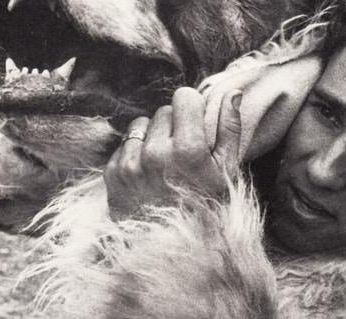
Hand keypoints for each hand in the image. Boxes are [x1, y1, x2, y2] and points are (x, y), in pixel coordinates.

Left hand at [104, 87, 241, 218]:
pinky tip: (149, 173)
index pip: (184, 96)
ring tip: (164, 162)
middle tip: (183, 152)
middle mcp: (155, 153)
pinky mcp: (112, 174)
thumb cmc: (207, 209)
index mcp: (187, 149)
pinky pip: (125, 143)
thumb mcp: (227, 171)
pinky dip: (136, 152)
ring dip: (153, 136)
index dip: (193, 108)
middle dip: (175, 124)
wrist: (173, 253)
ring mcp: (130, 163)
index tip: (197, 124)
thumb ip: (230, 128)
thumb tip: (233, 93)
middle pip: (164, 110)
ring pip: (142, 123)